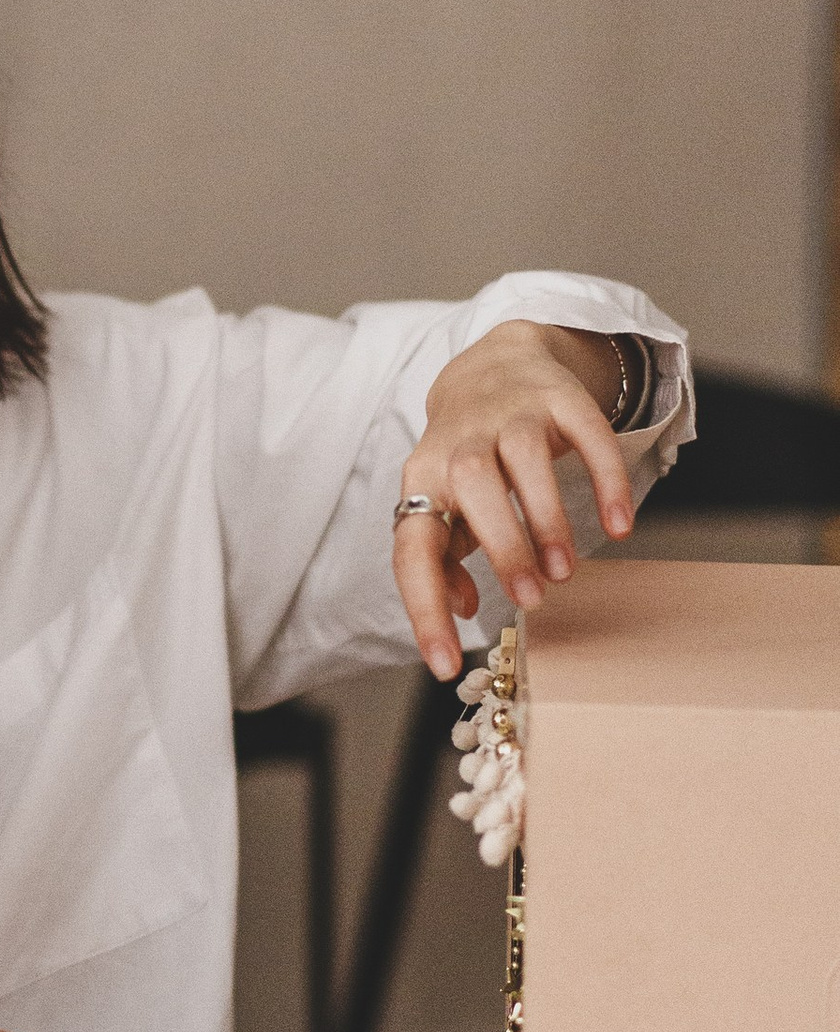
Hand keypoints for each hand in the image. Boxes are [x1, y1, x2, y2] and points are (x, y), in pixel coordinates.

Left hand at [393, 319, 640, 681]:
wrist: (492, 366)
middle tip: (532, 599)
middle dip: (503, 547)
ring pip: (522, 458)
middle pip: (472, 484)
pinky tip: (619, 526)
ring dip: (546, 518)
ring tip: (565, 571)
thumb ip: (445, 557)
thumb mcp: (445, 503)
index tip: (444, 664)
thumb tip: (460, 608)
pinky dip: (605, 478)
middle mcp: (461, 442)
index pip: (412, 546)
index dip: (425, 607)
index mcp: (424, 478)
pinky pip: (585, 431)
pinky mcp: (558, 397)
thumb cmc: (465, 456)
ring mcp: (510, 414)